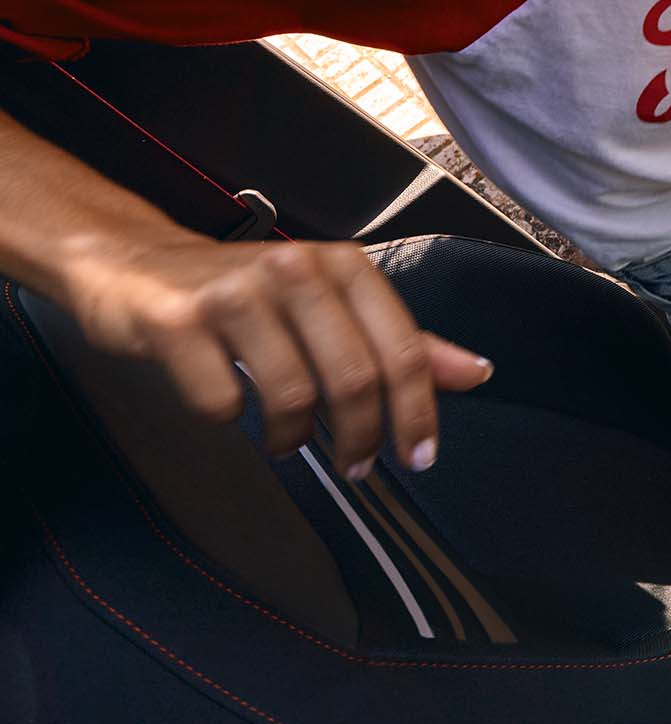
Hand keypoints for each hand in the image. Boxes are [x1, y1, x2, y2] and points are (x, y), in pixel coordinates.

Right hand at [63, 235, 491, 478]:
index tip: (420, 457)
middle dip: (361, 438)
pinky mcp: (177, 322)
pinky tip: (229, 406)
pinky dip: (231, 419)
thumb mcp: (333, 303)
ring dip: (295, 438)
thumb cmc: (248, 290)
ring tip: (288, 441)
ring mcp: (234, 293)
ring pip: (292, 395)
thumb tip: (476, 373)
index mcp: (345, 265)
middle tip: (356, 467)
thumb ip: (402, 339)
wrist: (135, 263)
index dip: (418, 413)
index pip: (402, 350)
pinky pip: (221, 402)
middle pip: (353, 378)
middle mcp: (295, 268)